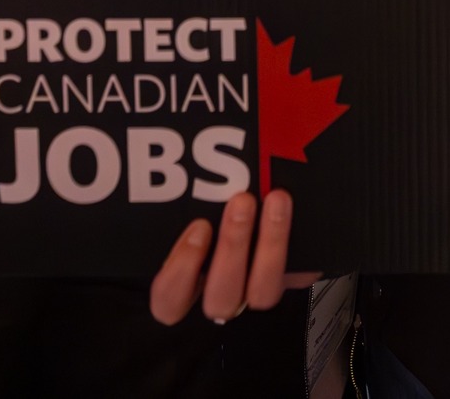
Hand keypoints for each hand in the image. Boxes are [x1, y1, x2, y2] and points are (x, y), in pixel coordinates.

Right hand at [148, 189, 318, 324]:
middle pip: (222, 296)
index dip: (181, 270)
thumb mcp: (176, 209)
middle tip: (243, 201)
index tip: (198, 228)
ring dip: (272, 243)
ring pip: (263, 291)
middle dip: (233, 246)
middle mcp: (221, 296)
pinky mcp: (290, 280)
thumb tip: (142, 147)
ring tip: (277, 199)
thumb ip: (169, 198)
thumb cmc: (207, 215)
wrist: (259, 220)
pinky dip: (304, 248)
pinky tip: (307, 214)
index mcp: (185, 288)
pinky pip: (301, 275)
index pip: (170, 301)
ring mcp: (256, 292)